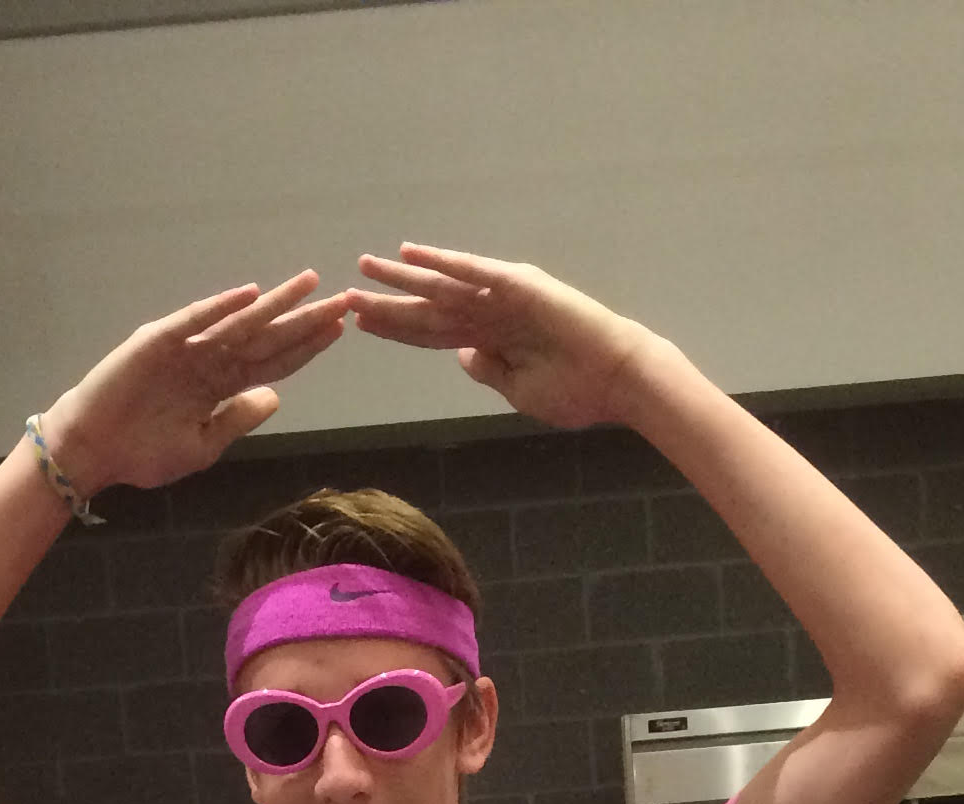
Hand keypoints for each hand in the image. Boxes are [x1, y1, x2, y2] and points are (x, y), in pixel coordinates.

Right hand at [41, 275, 353, 494]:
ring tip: (310, 285)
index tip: (339, 330)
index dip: (306, 346)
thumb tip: (276, 397)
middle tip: (343, 299)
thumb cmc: (143, 453)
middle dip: (305, 319)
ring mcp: (187, 346)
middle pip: (268, 337)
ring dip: (275, 304)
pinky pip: (196, 320)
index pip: (274, 361)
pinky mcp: (159, 340)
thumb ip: (238, 419)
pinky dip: (222, 307)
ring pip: (241, 322)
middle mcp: (210, 359)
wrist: (95, 451)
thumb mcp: (203, 446)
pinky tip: (251, 296)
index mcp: (221, 386)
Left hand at [350, 245, 653, 428]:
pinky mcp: (518, 285)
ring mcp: (502, 296)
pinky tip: (411, 253)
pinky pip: (472, 271)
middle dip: (387, 303)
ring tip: (366, 268)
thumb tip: (461, 356)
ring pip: (441, 285)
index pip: (430, 333)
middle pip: (426, 308)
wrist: (617, 380)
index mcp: (489, 339)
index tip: (362, 325)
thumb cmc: (576, 391)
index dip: (396, 329)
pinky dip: (442, 261)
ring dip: (402, 277)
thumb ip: (489, 371)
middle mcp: (490, 312)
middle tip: (346, 294)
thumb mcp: (519, 391)